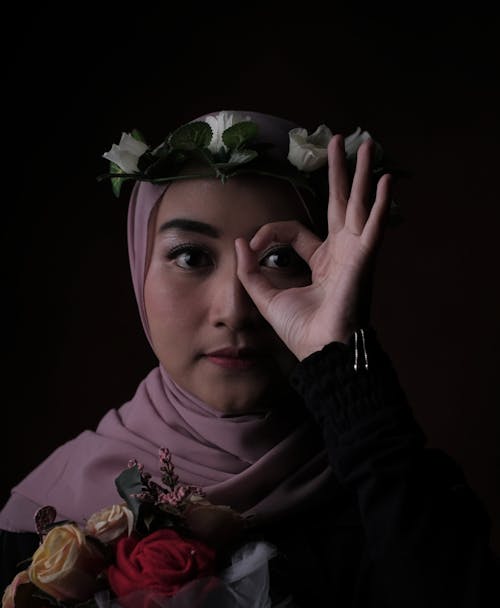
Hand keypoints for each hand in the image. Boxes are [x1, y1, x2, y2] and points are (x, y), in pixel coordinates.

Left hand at [235, 135, 391, 359]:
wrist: (322, 352)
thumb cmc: (301, 331)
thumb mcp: (267, 298)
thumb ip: (250, 272)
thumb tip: (239, 242)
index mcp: (321, 261)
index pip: (295, 231)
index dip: (270, 233)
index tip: (252, 246)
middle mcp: (341, 252)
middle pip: (340, 203)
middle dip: (339, 173)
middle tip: (340, 142)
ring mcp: (355, 254)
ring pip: (359, 205)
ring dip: (362, 174)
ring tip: (366, 145)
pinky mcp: (363, 260)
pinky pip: (374, 227)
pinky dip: (380, 204)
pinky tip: (384, 181)